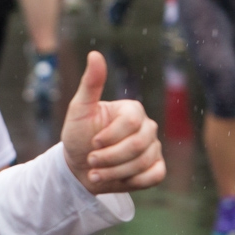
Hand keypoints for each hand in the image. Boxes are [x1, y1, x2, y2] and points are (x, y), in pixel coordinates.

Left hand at [62, 51, 164, 193]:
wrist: (78, 167)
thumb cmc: (78, 136)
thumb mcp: (79, 109)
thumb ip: (90, 84)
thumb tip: (95, 53)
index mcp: (133, 110)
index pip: (132, 123)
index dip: (110, 137)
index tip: (92, 143)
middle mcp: (147, 127)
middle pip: (139, 145)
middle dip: (110, 158)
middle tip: (91, 161)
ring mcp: (154, 148)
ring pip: (144, 162)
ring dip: (114, 172)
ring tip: (95, 173)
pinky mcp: (156, 168)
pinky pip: (155, 176)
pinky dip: (133, 181)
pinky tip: (116, 180)